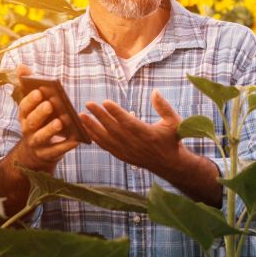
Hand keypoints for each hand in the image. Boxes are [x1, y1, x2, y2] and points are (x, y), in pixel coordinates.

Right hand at [14, 64, 78, 172]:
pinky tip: (76, 139)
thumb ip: (28, 85)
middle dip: (40, 113)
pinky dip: (65, 146)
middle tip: (50, 105)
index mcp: (25, 116)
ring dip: (50, 130)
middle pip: (32, 122)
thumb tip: (21, 65)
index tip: (39, 92)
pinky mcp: (47, 155)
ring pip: (41, 137)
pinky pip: (55, 151)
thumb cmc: (38, 120)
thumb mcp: (33, 105)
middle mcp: (27, 130)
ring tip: (61, 122)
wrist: (35, 152)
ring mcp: (36, 144)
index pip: (24, 108)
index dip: (30, 100)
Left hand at [80, 89, 194, 174]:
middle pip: (114, 129)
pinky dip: (96, 138)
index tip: (105, 102)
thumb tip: (155, 91)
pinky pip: (106, 147)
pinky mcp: (123, 156)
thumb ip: (164, 107)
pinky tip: (87, 130)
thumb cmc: (172, 140)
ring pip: (107, 139)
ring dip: (93, 127)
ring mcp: (128, 151)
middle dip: (100, 116)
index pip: (128, 122)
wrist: (169, 164)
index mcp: (147, 134)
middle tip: (88, 104)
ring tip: (81, 117)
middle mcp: (135, 144)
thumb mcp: (174, 122)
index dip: (116, 112)